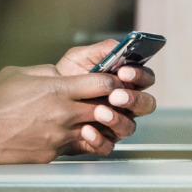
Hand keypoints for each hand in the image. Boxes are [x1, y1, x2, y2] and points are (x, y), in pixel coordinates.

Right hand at [0, 65, 128, 163]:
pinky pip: (74, 146)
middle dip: (111, 104)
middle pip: (105, 109)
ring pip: (94, 130)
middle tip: (109, 101)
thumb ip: (48, 72)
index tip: (113, 81)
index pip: (102, 84)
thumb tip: (63, 75)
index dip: (113, 81)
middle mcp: (64, 114)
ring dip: (95, 124)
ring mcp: (60, 136)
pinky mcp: (53, 153)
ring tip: (88, 118)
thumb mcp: (22, 73)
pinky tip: (64, 132)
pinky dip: (74, 139)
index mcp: (58, 89)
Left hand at [52, 39, 157, 155]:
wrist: (44, 97)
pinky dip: (99, 139)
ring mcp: (116, 124)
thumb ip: (103, 50)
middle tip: (116, 95)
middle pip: (146, 104)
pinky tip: (87, 130)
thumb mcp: (80, 57)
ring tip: (99, 111)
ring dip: (117, 119)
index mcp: (125, 82)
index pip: (146, 78)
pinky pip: (108, 146)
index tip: (124, 72)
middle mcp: (126, 104)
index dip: (139, 75)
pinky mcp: (102, 140)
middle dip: (134, 99)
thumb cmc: (67, 75)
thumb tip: (121, 46)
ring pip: (130, 127)